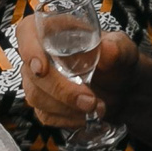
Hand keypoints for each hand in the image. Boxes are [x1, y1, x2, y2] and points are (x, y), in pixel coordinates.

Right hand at [14, 15, 138, 129]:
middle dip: (60, 89)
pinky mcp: (44, 104)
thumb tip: (107, 50)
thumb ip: (117, 48)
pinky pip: (45, 115)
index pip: (27, 32)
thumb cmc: (118, 62)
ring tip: (96, 108)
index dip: (28, 49)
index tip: (41, 69)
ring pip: (36, 96)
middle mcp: (41, 54)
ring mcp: (39, 81)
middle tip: (89, 100)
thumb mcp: (124, 50)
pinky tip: (86, 117)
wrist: (124, 90)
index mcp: (55, 31)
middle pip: (31, 72)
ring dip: (66, 107)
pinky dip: (68, 119)